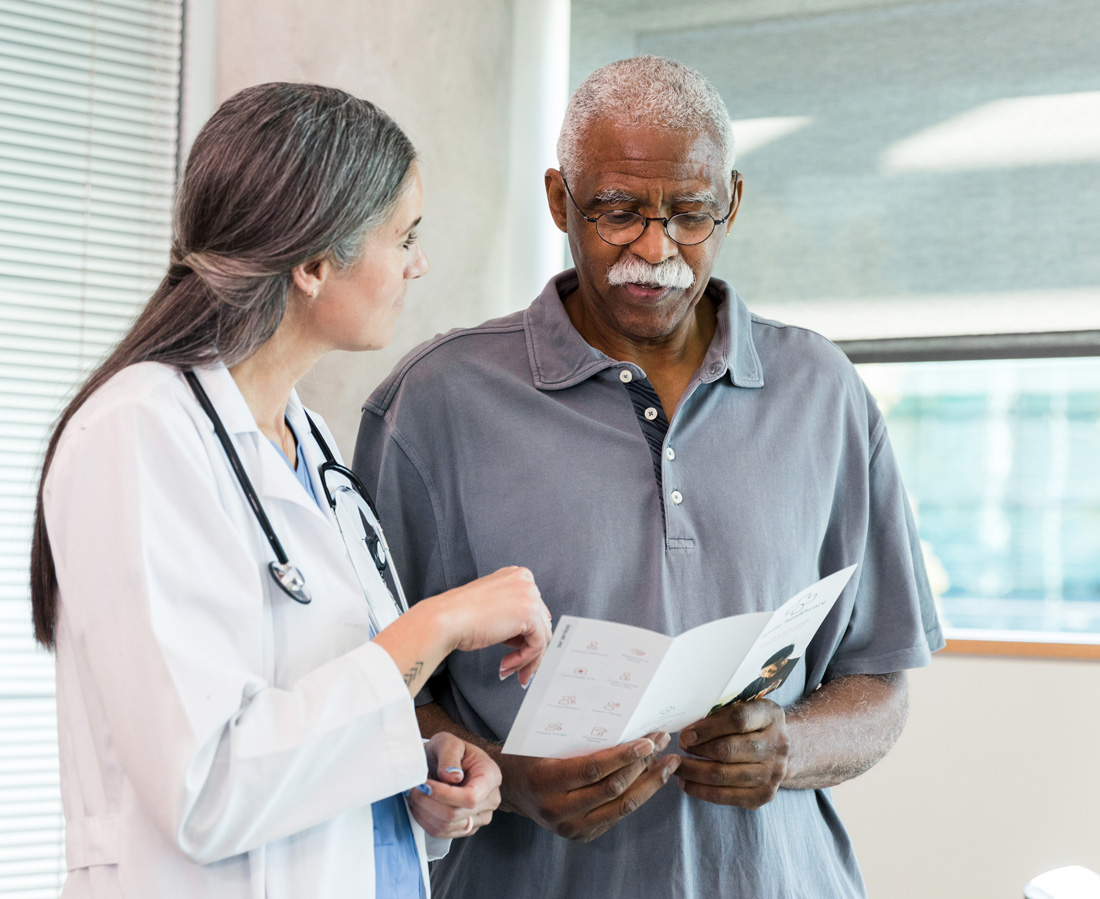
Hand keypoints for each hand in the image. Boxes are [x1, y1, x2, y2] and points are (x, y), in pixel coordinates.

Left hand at [407, 733, 501, 838]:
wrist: (446, 762)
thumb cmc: (449, 751)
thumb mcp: (448, 742)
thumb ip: (449, 757)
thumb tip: (453, 778)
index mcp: (490, 776)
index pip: (471, 797)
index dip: (445, 795)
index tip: (425, 785)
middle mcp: (490, 800)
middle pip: (456, 814)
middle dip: (428, 802)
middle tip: (413, 788)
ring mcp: (479, 817)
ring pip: (447, 826)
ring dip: (424, 812)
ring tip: (415, 794)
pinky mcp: (465, 828)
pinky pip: (442, 833)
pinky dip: (425, 820)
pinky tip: (420, 805)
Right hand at [434, 566, 552, 685]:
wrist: (446, 619)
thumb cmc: (459, 615)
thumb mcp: (492, 607)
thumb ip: (512, 614)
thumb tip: (526, 636)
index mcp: (516, 575)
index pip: (534, 609)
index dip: (525, 633)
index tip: (517, 650)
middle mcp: (525, 582)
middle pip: (540, 622)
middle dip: (527, 648)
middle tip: (515, 666)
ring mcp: (529, 596)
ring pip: (542, 636)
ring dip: (526, 658)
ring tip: (509, 668)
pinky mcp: (530, 614)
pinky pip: (538, 645)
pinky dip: (524, 659)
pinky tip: (506, 664)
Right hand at [498, 734, 679, 841]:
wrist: (512, 790)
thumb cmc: (529, 756)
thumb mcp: (544, 743)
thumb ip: (576, 740)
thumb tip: (621, 722)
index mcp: (547, 783)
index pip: (594, 770)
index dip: (624, 756)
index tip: (648, 741)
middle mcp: (559, 811)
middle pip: (613, 790)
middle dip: (643, 765)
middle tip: (662, 742)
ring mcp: (572, 829)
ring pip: (622, 807)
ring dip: (650, 783)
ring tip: (668, 762)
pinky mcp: (583, 835)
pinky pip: (618, 815)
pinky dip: (638, 796)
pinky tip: (651, 778)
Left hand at [675, 699, 789, 807]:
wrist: (779, 750)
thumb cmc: (752, 724)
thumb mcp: (743, 707)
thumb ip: (720, 713)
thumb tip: (687, 729)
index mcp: (770, 716)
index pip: (737, 720)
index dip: (707, 728)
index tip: (686, 734)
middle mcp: (777, 745)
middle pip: (728, 751)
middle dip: (697, 750)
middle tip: (678, 748)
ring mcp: (773, 773)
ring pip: (723, 775)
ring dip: (693, 772)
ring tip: (676, 766)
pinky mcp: (764, 795)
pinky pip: (726, 796)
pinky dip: (701, 790)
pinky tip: (686, 783)